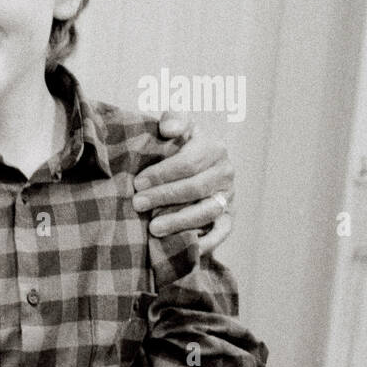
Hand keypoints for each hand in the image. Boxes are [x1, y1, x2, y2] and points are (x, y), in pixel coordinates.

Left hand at [132, 116, 233, 254]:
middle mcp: (225, 173)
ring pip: (207, 211)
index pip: (188, 163)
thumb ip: (174, 120)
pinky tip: (182, 246)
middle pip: (195, 188)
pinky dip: (205, 242)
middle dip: (164, 197)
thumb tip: (168, 129)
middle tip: (137, 204)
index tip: (137, 183)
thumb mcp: (178, 127)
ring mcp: (228, 197)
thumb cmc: (179, 146)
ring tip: (153, 228)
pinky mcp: (228, 218)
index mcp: (214, 148)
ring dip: (179, 221)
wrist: (197, 164)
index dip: (162, 174)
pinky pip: (221, 232)